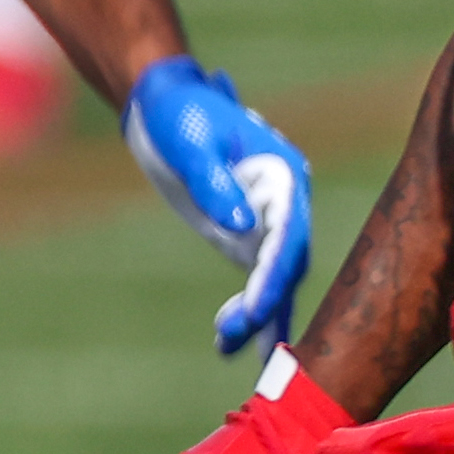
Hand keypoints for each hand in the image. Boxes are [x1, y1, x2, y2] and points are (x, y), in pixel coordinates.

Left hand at [124, 58, 314, 357]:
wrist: (166, 107)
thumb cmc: (182, 116)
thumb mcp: (193, 145)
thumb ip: (215, 183)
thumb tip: (242, 226)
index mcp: (282, 175)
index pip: (287, 233)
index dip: (273, 273)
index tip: (256, 308)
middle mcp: (285, 204)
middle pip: (286, 262)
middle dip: (265, 303)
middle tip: (234, 335)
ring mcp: (267, 224)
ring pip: (275, 279)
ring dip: (258, 315)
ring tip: (227, 347)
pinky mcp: (246, 238)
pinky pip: (257, 281)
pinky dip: (250, 312)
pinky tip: (232, 343)